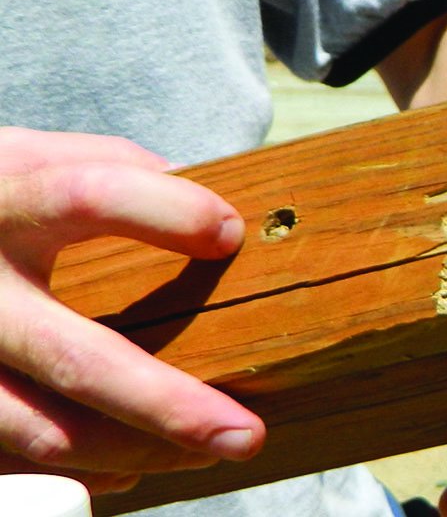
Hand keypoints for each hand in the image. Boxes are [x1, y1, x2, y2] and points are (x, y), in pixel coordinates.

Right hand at [0, 127, 265, 493]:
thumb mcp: (30, 157)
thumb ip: (112, 167)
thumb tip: (208, 206)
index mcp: (6, 202)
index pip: (89, 195)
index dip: (168, 211)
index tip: (230, 234)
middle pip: (75, 358)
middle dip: (167, 404)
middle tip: (243, 431)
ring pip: (47, 432)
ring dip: (140, 450)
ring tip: (210, 448)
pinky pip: (16, 462)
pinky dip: (86, 470)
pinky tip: (136, 461)